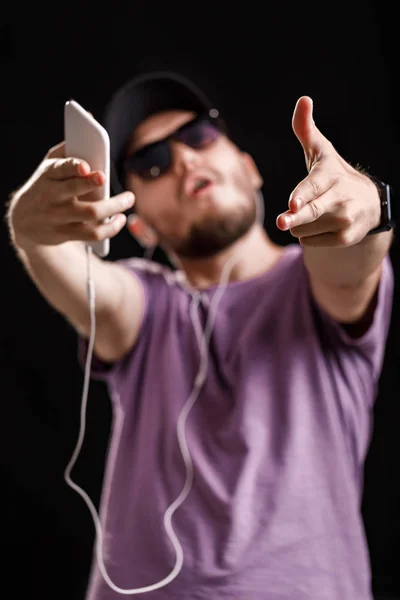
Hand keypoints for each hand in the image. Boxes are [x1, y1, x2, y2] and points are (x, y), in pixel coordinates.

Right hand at [7, 142, 134, 249]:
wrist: (24, 219)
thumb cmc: (47, 184)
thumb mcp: (51, 164)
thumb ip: (70, 145)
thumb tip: (92, 118)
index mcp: (48, 174)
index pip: (60, 168)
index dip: (73, 167)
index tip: (87, 167)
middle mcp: (52, 196)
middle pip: (76, 192)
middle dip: (95, 187)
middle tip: (116, 184)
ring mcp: (58, 216)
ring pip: (89, 214)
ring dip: (114, 208)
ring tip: (128, 199)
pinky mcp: (64, 234)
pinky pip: (92, 233)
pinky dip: (110, 228)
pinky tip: (120, 219)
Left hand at [276, 97, 380, 246]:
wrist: (368, 205)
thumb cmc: (333, 175)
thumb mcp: (321, 152)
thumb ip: (306, 129)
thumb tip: (303, 99)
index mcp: (330, 175)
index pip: (313, 186)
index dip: (303, 195)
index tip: (294, 203)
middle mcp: (340, 198)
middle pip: (309, 212)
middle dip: (295, 217)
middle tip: (283, 221)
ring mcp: (344, 220)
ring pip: (301, 228)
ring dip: (299, 223)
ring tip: (316, 213)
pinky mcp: (344, 238)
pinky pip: (308, 242)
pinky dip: (309, 236)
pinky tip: (323, 226)